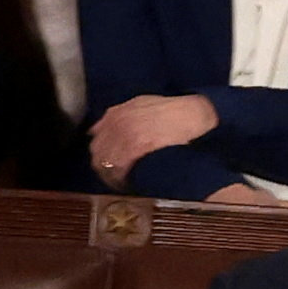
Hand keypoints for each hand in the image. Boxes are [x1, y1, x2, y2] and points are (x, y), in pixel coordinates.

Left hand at [88, 94, 220, 186]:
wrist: (192, 114)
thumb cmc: (170, 110)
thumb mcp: (140, 104)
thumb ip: (118, 116)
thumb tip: (95, 131)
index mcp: (115, 113)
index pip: (95, 140)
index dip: (101, 155)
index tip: (107, 164)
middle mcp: (116, 123)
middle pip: (98, 154)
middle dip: (103, 167)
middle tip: (113, 176)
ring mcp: (125, 134)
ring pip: (106, 164)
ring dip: (111, 176)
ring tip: (121, 182)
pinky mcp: (136, 147)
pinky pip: (119, 169)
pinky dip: (121, 179)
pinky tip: (127, 184)